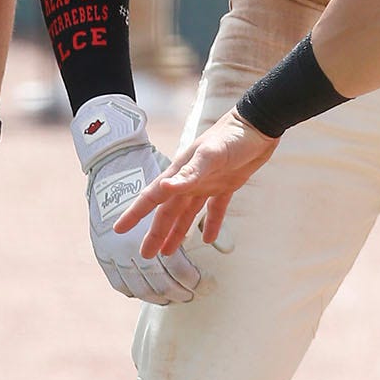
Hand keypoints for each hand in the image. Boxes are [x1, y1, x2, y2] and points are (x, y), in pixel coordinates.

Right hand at [73, 93, 213, 303]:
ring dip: (178, 232)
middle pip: (168, 211)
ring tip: (168, 252)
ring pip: (187, 213)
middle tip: (145, 254)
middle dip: (156, 232)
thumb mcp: (211, 155)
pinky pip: (215, 210)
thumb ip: (190, 173)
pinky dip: (210, 224)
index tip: (119, 229)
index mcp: (181, 172)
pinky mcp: (227, 185)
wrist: (259, 125)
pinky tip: (207, 239)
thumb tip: (166, 187)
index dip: (135, 213)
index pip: (153, 196)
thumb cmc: (233, 136)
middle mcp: (190, 180)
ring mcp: (208, 183)